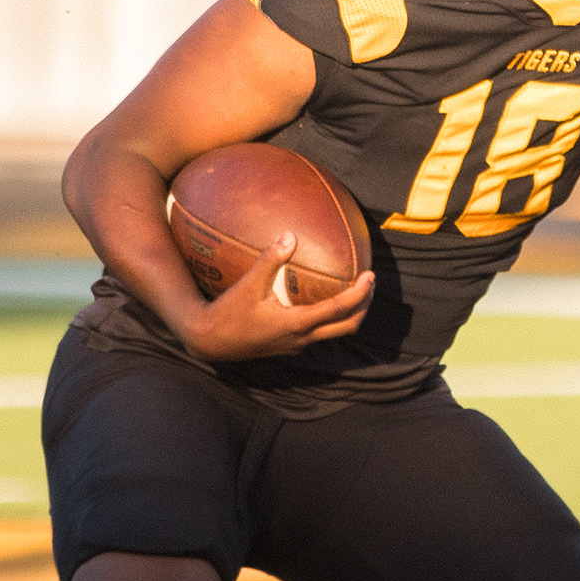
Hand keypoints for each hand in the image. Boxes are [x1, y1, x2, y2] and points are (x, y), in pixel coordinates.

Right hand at [170, 237, 376, 363]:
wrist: (208, 342)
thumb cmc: (227, 313)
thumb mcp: (248, 284)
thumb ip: (270, 259)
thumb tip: (290, 235)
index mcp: (296, 324)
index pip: (338, 310)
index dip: (359, 294)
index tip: (370, 276)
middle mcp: (301, 339)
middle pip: (346, 327)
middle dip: (363, 307)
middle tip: (371, 285)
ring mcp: (295, 345)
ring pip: (333, 333)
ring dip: (348, 314)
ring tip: (355, 292)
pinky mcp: (287, 346)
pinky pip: (318, 333)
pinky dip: (330, 317)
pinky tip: (322, 300)